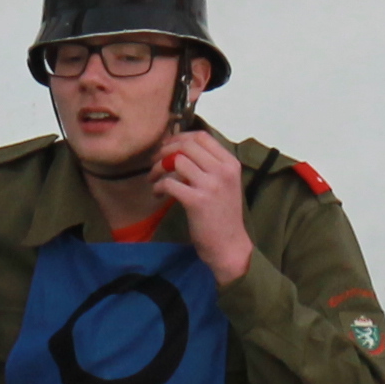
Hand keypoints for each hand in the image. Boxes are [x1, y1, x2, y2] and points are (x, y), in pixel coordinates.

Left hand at [150, 130, 254, 284]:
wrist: (229, 246)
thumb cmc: (223, 216)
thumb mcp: (225, 184)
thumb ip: (210, 166)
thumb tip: (181, 150)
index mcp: (231, 164)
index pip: (202, 136)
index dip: (180, 137)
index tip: (167, 146)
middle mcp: (223, 171)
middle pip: (186, 146)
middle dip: (165, 150)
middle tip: (155, 161)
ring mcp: (211, 185)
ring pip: (176, 161)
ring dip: (158, 168)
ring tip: (153, 179)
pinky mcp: (197, 201)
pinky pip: (169, 183)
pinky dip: (158, 186)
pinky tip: (157, 194)